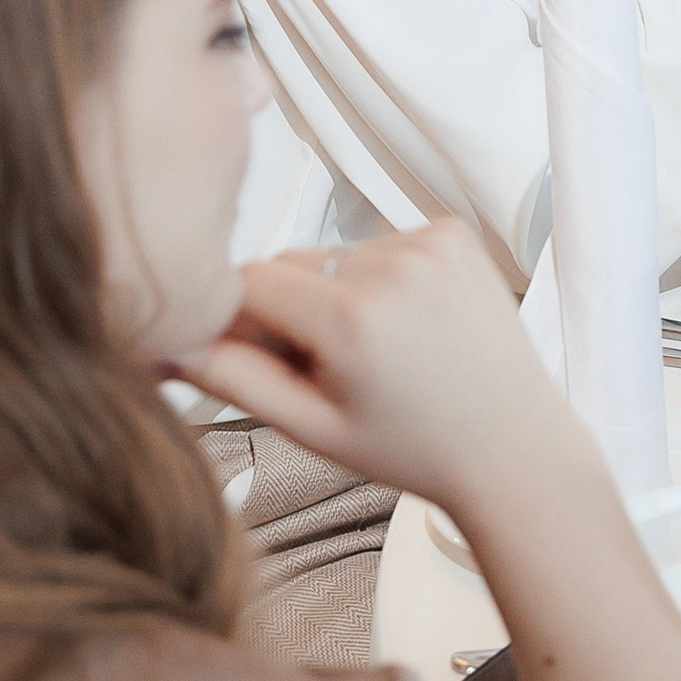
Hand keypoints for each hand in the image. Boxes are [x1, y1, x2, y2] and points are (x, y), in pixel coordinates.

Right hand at [172, 220, 587, 523]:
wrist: (513, 443)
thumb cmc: (415, 448)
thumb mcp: (313, 428)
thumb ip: (235, 380)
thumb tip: (167, 343)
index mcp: (352, 318)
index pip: (246, 282)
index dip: (234, 319)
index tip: (243, 355)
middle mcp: (393, 265)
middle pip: (291, 264)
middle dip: (286, 309)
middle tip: (320, 369)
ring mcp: (431, 242)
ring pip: (335, 255)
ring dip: (335, 293)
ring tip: (374, 354)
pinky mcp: (455, 232)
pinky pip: (382, 244)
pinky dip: (379, 278)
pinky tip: (406, 326)